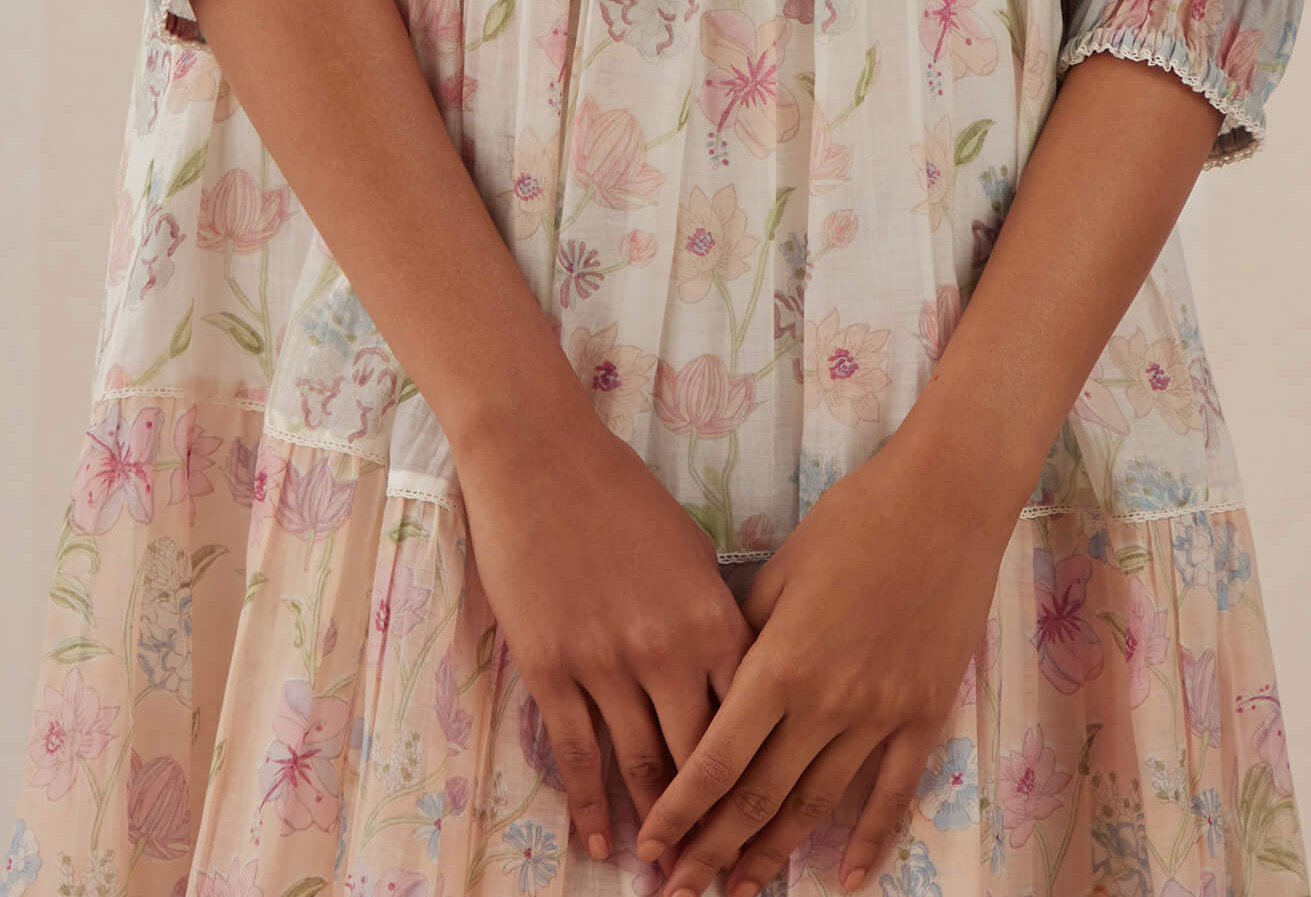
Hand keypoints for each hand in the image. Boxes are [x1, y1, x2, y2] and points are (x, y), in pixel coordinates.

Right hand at [455, 402, 756, 868]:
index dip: (761, 780)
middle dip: (713, 824)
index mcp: (712, 617)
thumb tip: (734, 685)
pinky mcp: (551, 666)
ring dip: (656, 828)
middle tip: (720, 876)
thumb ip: (714, 621)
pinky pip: (577, 752)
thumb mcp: (690, 552)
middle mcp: (666, 649)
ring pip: (639, 766)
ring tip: (669, 876)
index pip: (750, 720)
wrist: (540, 455)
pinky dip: (590, 805)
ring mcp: (605, 662)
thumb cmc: (621, 495)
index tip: (770, 827)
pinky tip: (600, 843)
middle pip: (701, 758)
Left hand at [631, 437, 1013, 896]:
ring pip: (815, 806)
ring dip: (772, 854)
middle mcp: (825, 703)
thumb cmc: (854, 519)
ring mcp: (879, 715)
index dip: (679, 812)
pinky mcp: (924, 715)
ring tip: (738, 891)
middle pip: (758, 798)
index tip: (650, 849)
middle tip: (678, 891)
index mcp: (779, 662)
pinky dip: (868, 842)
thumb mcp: (781, 568)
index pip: (715, 760)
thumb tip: (713, 685)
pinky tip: (846, 878)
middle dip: (712, 850)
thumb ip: (745, 634)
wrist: (944, 500)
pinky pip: (891, 794)